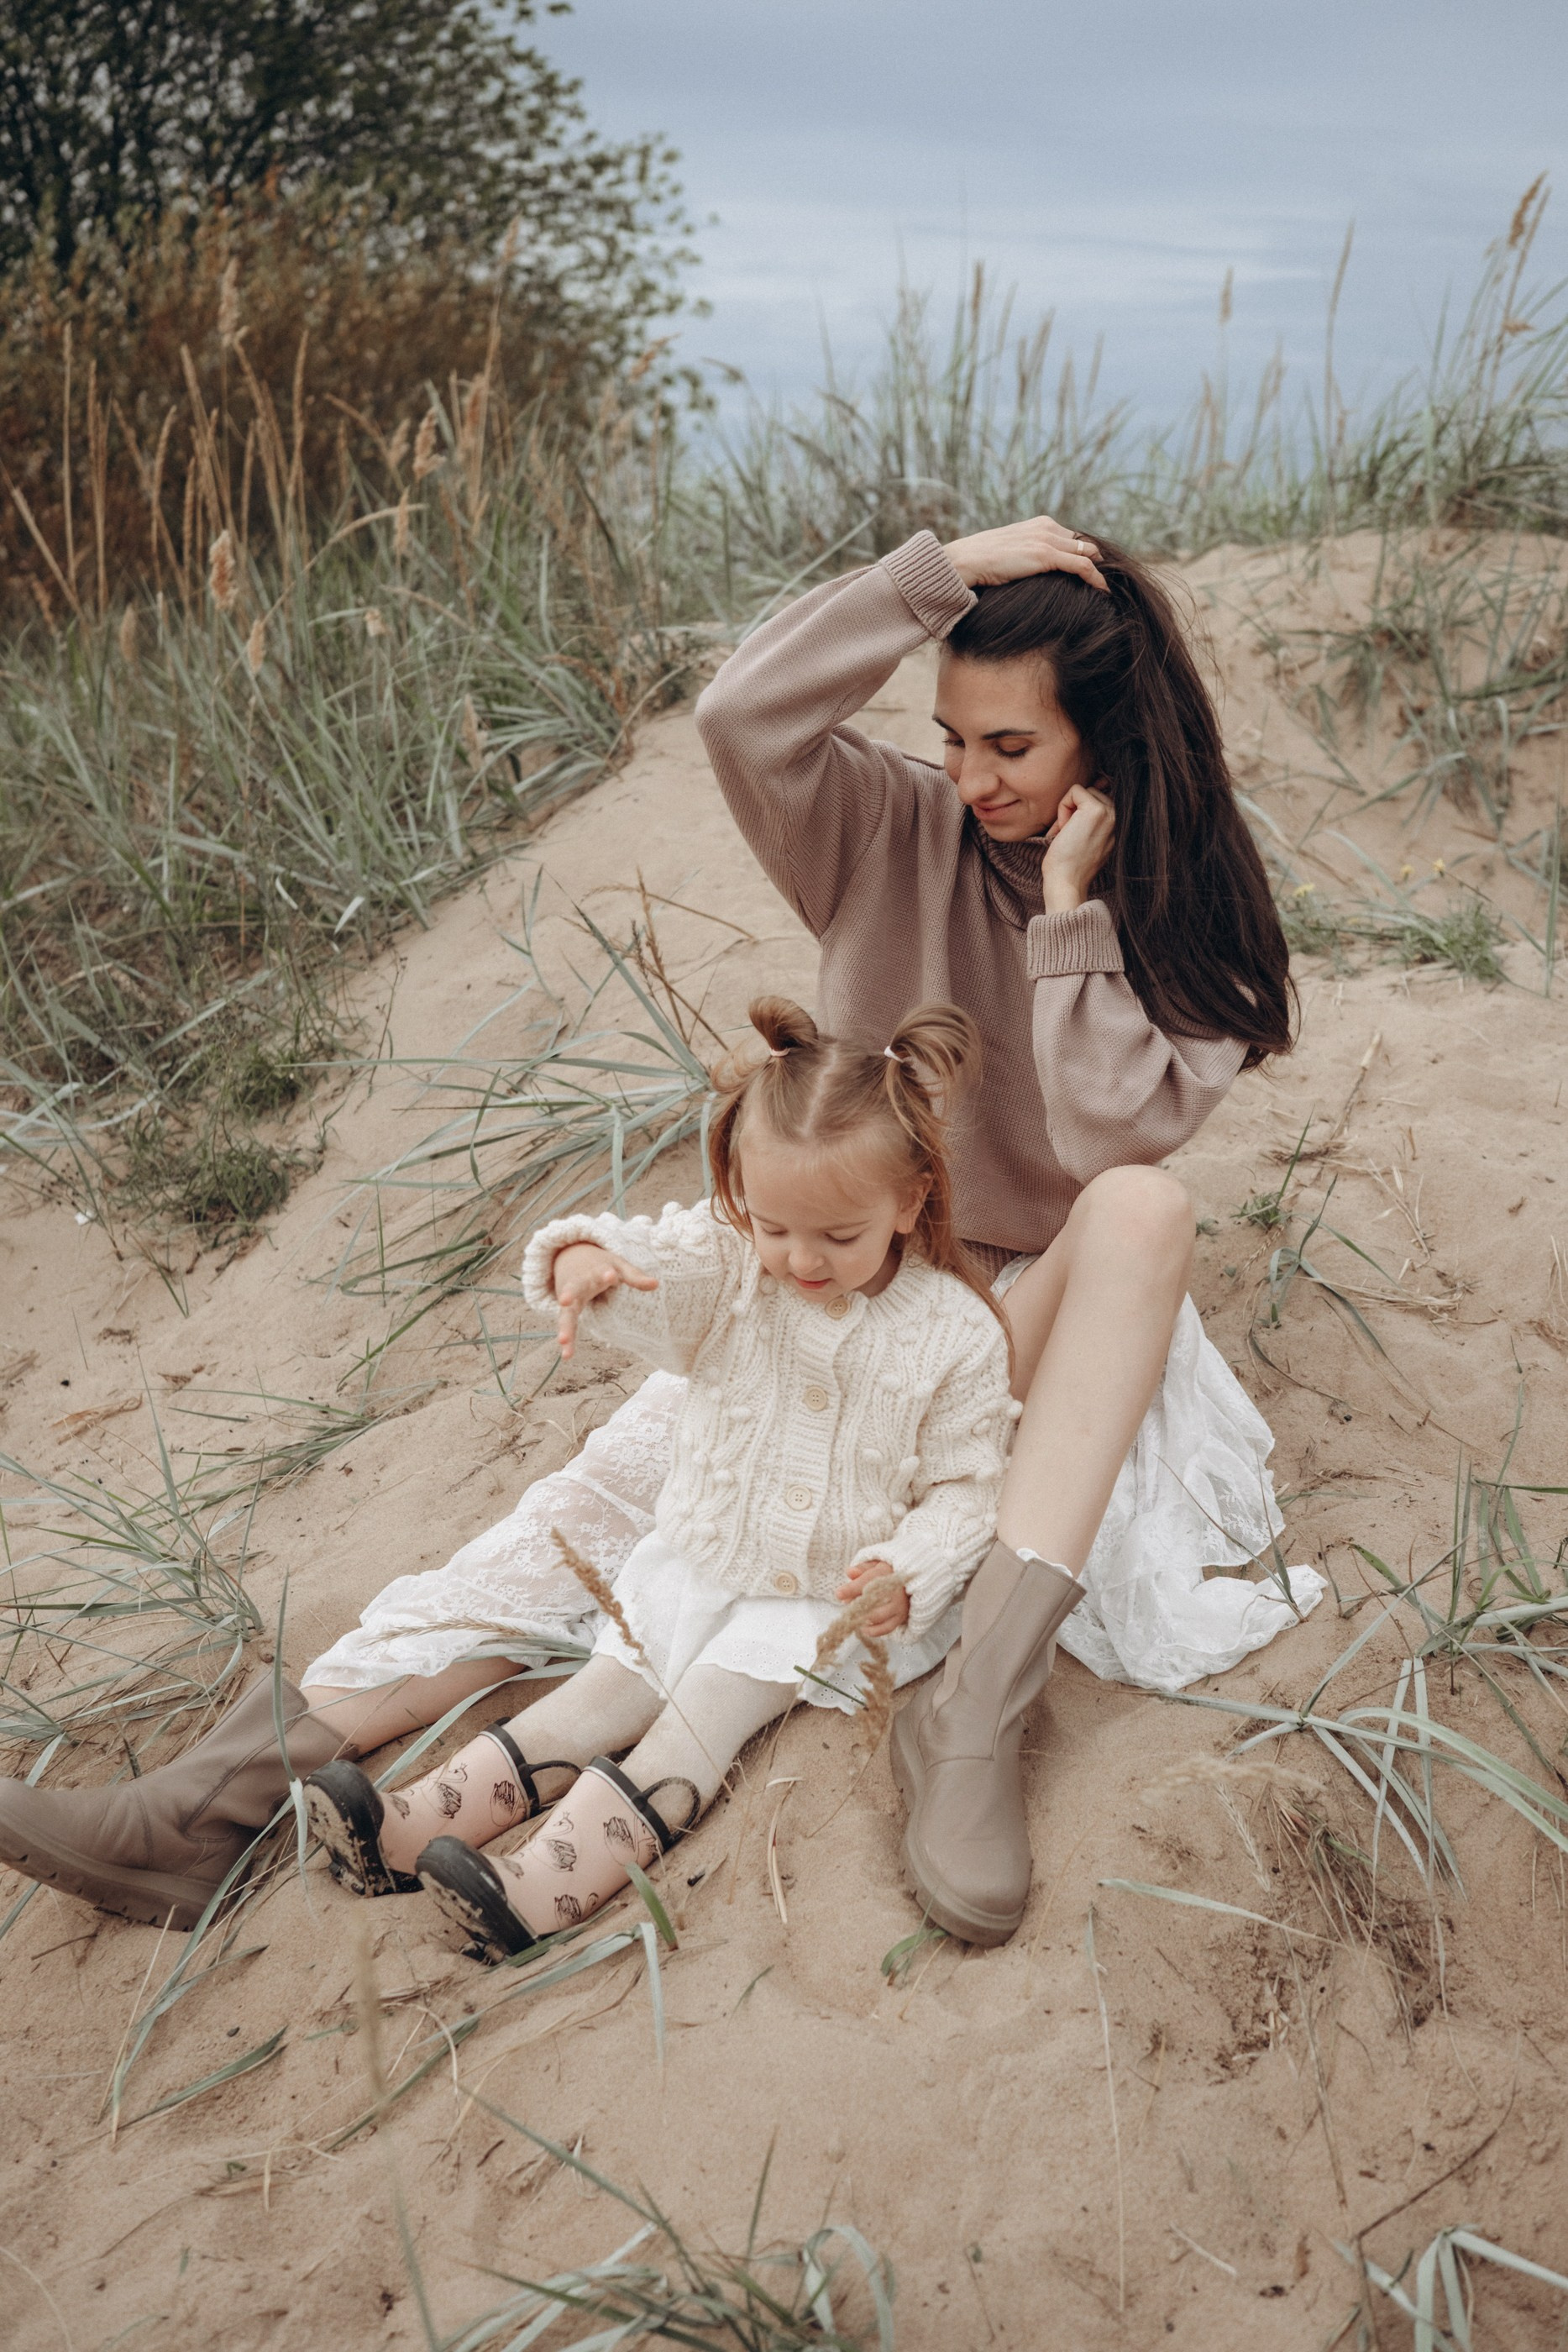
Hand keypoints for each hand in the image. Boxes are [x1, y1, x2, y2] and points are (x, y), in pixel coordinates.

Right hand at [551, 1241, 657, 1358]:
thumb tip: (656, 1284)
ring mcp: (570, 1297)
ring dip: (565, 1326)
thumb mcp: (618, 1266)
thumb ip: (635, 1277)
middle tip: (565, 1299)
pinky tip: (566, 1356)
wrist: (571, 1255)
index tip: (610, 1276)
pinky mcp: (567, 1309)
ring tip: (563, 1339)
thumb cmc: (601, 1264)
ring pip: (566, 1312)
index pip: (602, 1272)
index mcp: (595, 1271)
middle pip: (575, 1288)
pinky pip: (566, 1324)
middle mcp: (580, 1283)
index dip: (606, 1275)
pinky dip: (567, 1340)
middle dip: (570, 1293)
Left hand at [834, 1556, 910, 1638]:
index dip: (851, 1589)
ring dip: (862, 1619)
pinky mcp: (900, 1617)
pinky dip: (873, 1631)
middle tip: (846, 1607)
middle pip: (872, 1602)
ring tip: (852, 1618)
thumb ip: (862, 1569)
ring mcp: (898, 1606)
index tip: (838, 1594)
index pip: (866, 1582)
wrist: (913, 1582)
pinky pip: (886, 1628)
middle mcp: (894, 1590)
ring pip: (878, 1616)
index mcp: (885, 1574)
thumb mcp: (876, 1565)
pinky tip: (863, 1628)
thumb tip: (849, 1572)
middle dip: (855, 1606)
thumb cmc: (888, 1573)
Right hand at [943, 514, 1107, 594]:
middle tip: (1105, 581)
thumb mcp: (1010, 553)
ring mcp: (1047, 540)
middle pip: (1083, 544)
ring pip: (1087, 553)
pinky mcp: (1046, 555)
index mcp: (1039, 524)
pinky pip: (1082, 566)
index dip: (1085, 555)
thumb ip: (1027, 555)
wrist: (965, 561)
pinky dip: (1096, 578)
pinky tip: (1103, 590)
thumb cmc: (981, 563)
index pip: (1072, 538)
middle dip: (1096, 561)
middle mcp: (1046, 527)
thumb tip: (1033, 570)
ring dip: (1100, 571)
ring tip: (1107, 588)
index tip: (1093, 573)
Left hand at [1041, 781, 1115, 911]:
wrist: (1067, 882)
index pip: (1099, 799)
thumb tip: (1084, 790)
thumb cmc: (1070, 864)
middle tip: (1070, 836)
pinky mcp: (1095, 810)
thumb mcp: (1088, 837)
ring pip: (1083, 791)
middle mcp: (1119, 818)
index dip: (1080, 814)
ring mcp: (1110, 813)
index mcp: (1120, 826)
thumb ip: (1091, 818)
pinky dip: (1063, 807)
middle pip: (1092, 793)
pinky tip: (1064, 830)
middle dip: (1074, 810)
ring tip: (1068, 834)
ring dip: (1068, 810)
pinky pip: (1075, 790)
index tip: (1075, 837)